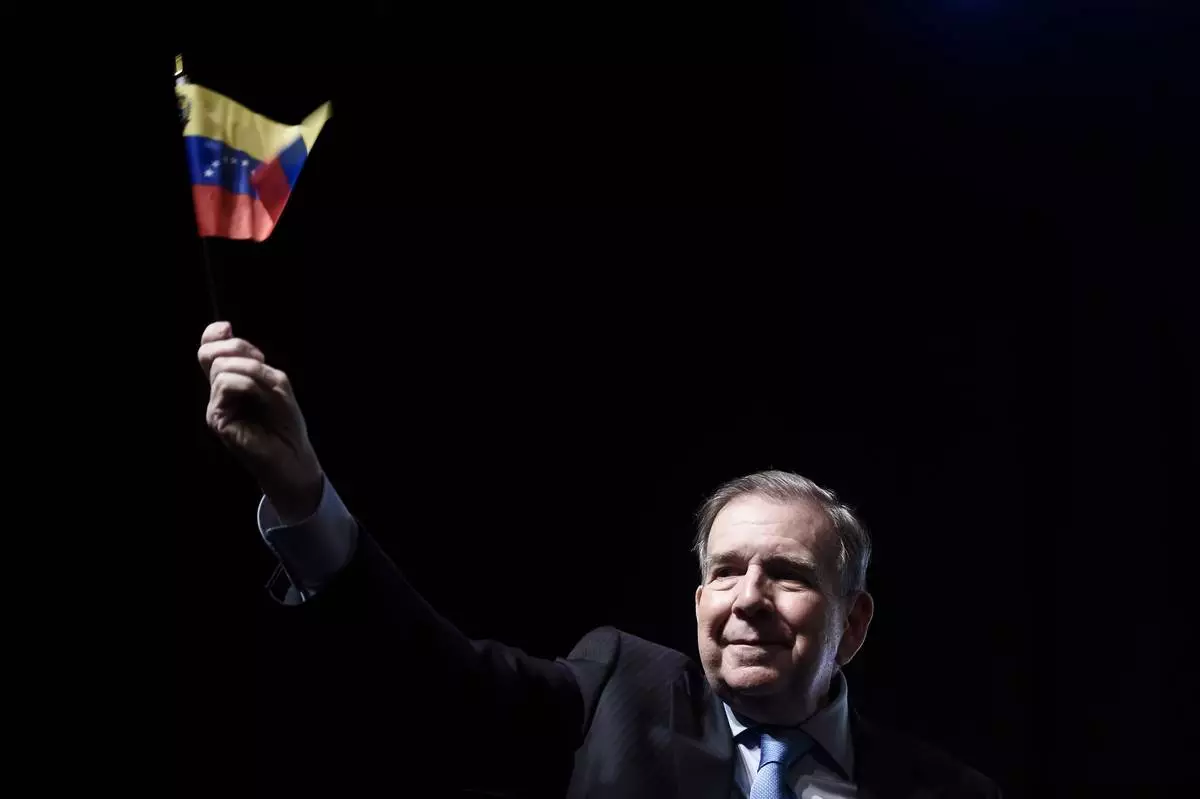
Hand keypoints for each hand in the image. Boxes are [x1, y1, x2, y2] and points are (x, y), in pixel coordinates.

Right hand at [198, 321, 323, 523]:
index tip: (229, 329)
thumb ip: (252, 361)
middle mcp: (218, 392)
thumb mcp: (275, 381)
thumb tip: (225, 332)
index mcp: (230, 380)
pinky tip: (260, 398)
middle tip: (260, 363)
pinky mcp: (216, 418)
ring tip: (267, 392)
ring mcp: (215, 405)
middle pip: (208, 353)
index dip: (214, 334)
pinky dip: (249, 384)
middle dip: (237, 349)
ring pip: (221, 368)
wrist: (292, 455)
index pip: (209, 348)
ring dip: (252, 372)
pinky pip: (226, 384)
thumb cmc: (285, 421)